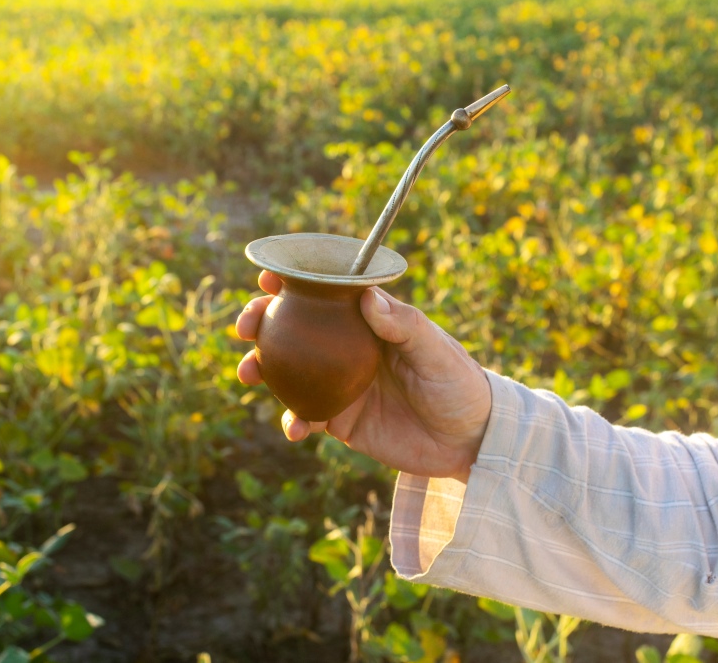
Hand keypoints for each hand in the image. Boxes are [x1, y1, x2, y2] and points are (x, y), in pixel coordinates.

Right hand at [236, 271, 492, 482]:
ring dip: (261, 369)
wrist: (470, 441)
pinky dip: (293, 421)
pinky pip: (305, 416)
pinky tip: (295, 427)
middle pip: (292, 329)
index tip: (267, 276)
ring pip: (287, 371)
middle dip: (261, 322)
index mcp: (367, 322)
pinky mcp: (339, 420)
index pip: (324, 294)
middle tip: (247, 326)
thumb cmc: (459, 384)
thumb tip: (368, 297)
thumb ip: (404, 325)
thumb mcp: (437, 351)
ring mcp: (338, 384)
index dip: (292, 283)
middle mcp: (345, 348)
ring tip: (249, 372)